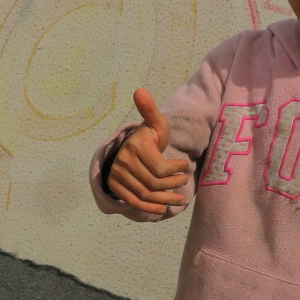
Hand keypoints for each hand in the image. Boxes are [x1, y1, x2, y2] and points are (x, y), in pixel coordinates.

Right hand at [108, 88, 190, 215]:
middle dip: (173, 185)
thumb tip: (140, 90)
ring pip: (146, 194)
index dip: (176, 171)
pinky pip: (134, 201)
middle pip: (154, 183)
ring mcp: (117, 175)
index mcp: (135, 146)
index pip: (160, 168)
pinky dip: (149, 207)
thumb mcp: (156, 124)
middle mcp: (123, 161)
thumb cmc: (149, 138)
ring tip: (179, 199)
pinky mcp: (115, 186)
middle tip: (183, 183)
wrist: (129, 150)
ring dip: (165, 200)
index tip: (184, 167)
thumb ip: (151, 110)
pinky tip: (162, 208)